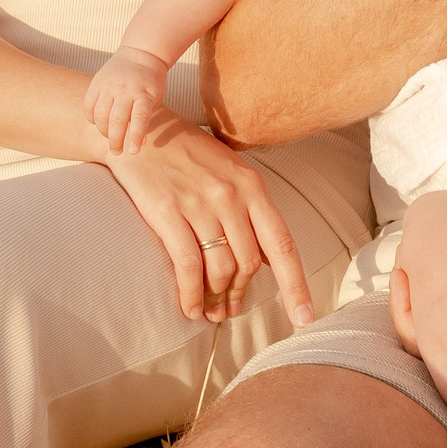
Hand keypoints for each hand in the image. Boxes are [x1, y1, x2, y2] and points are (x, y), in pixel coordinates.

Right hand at [87, 47, 170, 155]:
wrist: (140, 54)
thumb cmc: (150, 83)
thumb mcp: (155, 99)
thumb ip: (145, 119)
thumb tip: (137, 144)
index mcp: (144, 93)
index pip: (140, 118)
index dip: (135, 136)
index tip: (132, 152)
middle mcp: (125, 89)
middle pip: (116, 119)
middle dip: (115, 140)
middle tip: (116, 152)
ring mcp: (109, 85)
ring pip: (100, 115)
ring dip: (103, 131)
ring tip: (109, 137)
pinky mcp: (96, 82)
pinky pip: (88, 106)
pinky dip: (92, 118)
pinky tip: (98, 122)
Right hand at [104, 109, 315, 326]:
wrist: (141, 129)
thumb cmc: (187, 153)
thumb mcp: (229, 171)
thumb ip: (250, 209)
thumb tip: (267, 257)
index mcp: (252, 185)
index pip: (282, 244)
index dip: (295, 285)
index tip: (305, 318)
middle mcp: (231, 195)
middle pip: (248, 263)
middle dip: (240, 293)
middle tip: (229, 310)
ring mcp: (199, 203)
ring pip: (219, 269)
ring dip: (216, 299)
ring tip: (210, 313)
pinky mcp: (167, 212)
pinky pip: (188, 266)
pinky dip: (191, 295)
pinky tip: (190, 309)